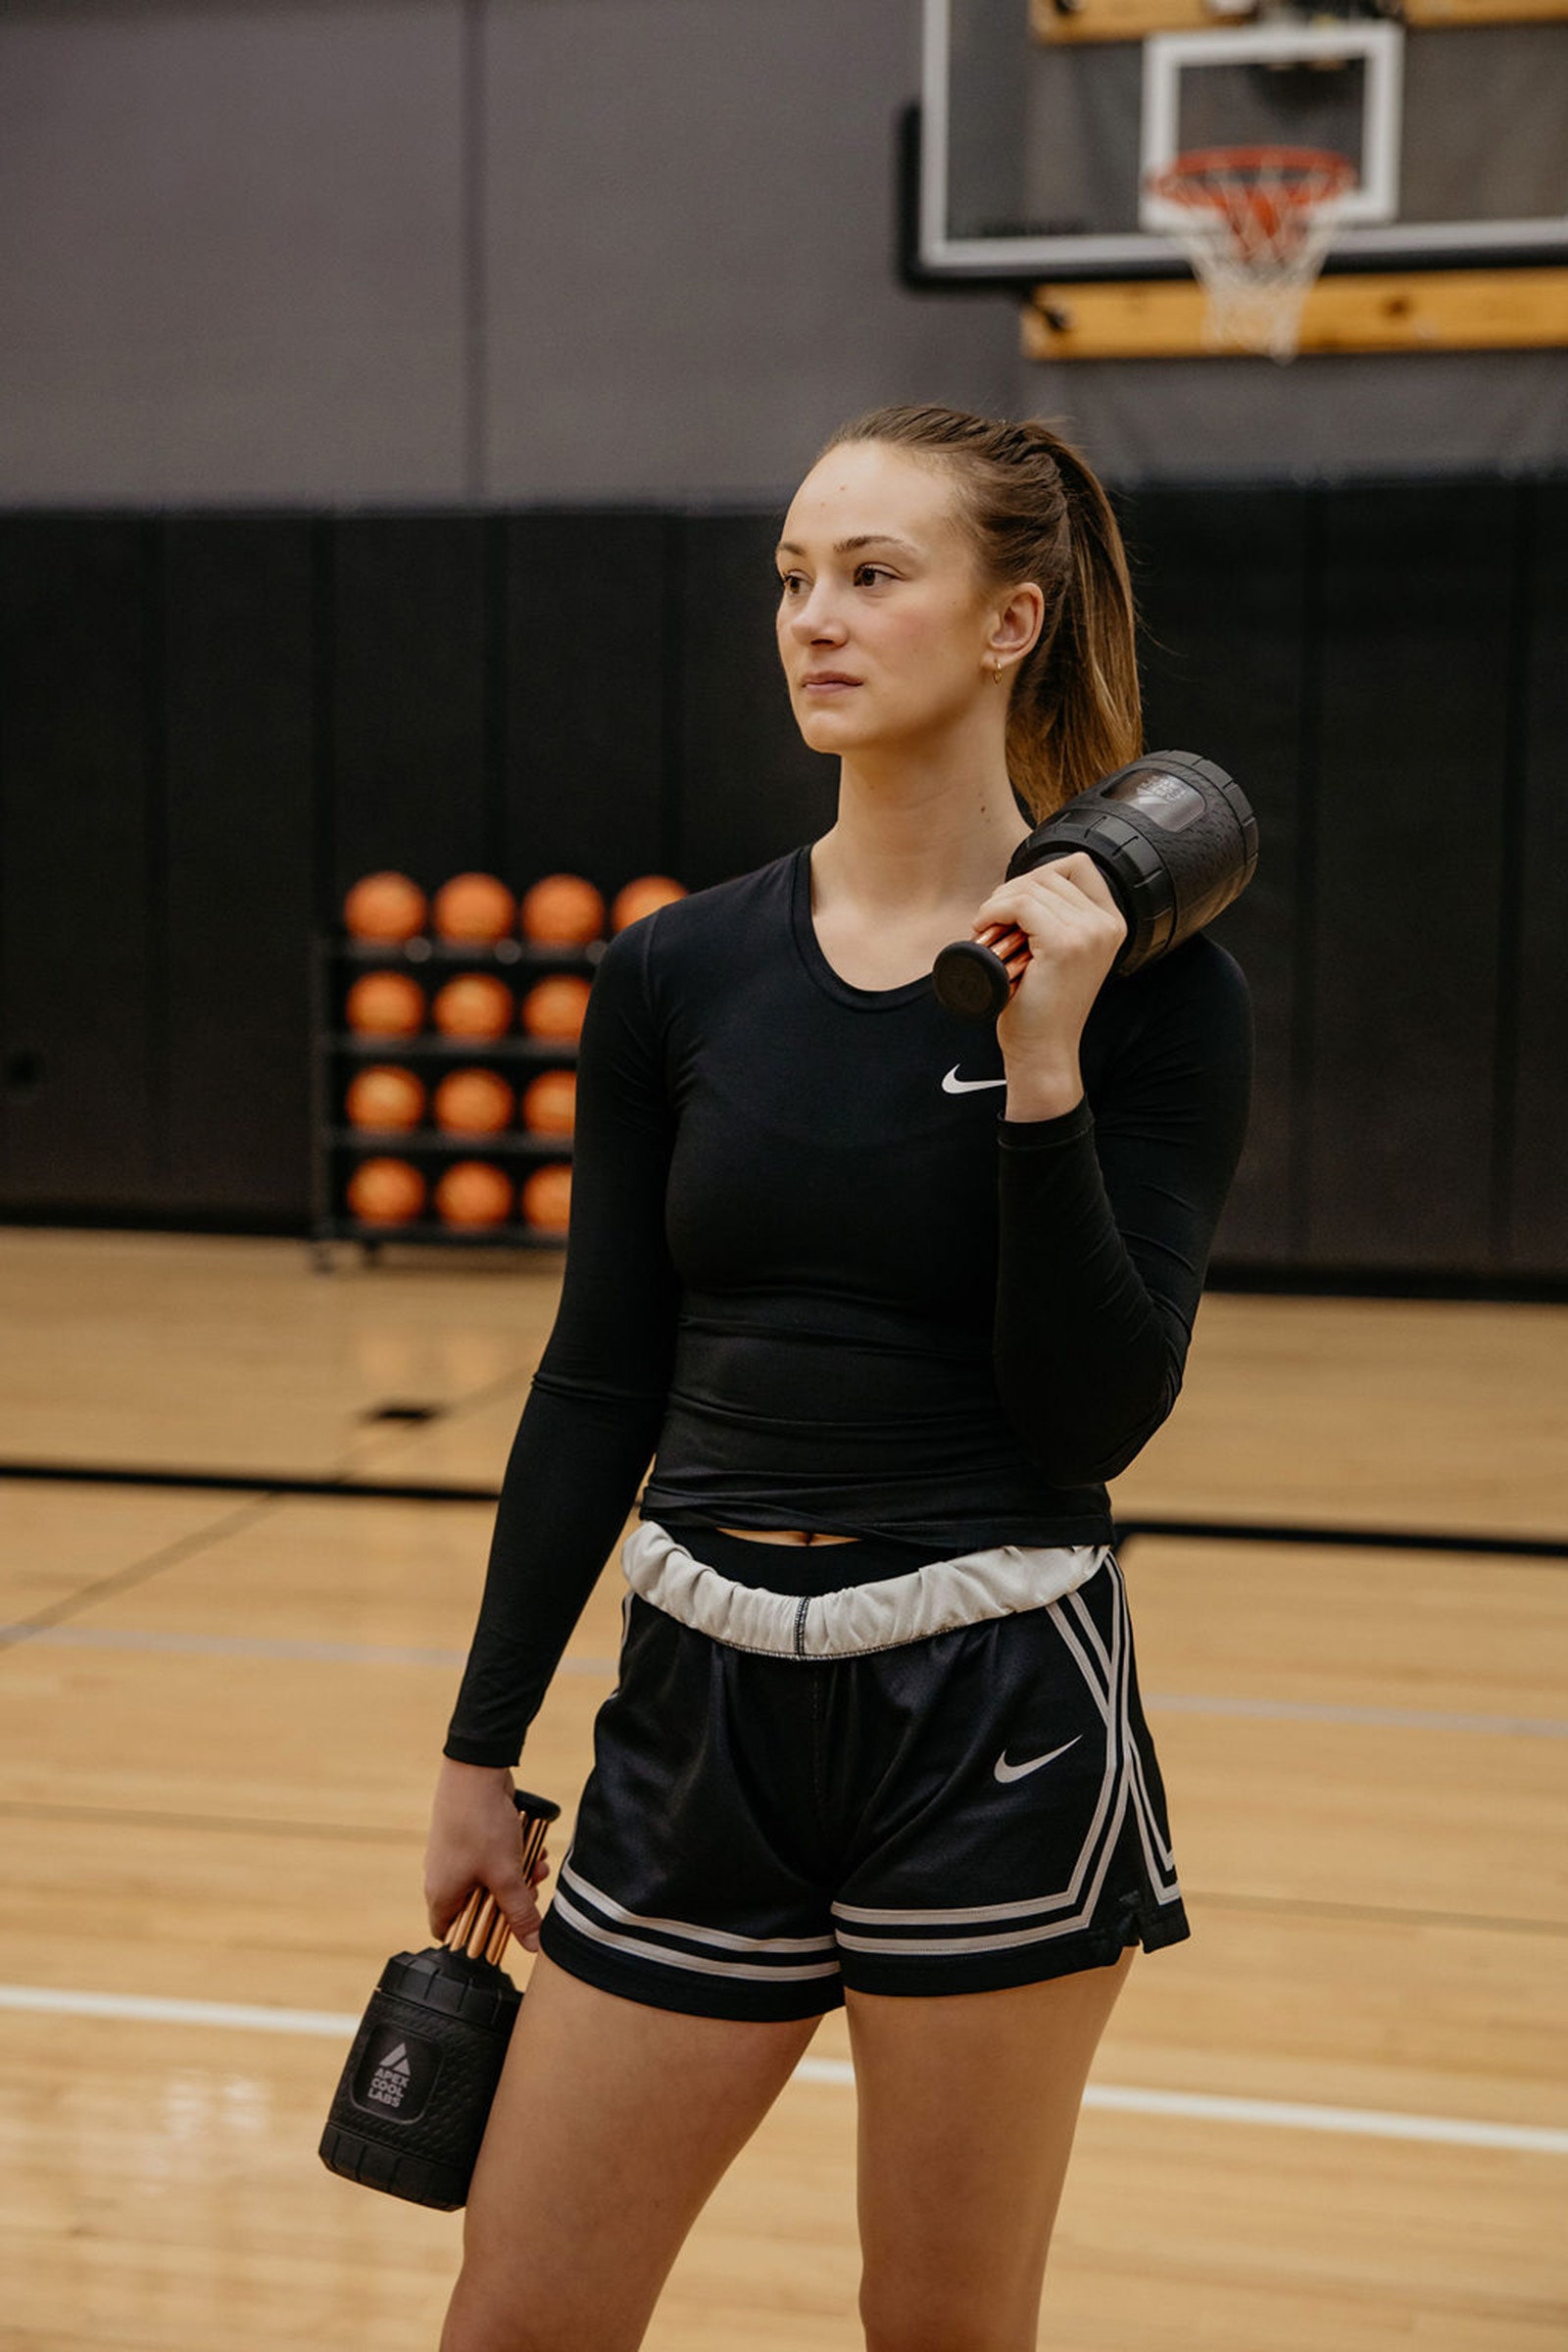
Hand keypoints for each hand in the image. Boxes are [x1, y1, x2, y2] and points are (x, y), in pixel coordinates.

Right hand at [424, 1758, 551, 1952]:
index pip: (450, 1933)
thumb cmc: (481, 1825)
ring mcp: (455, 1855)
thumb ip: (519, 1913)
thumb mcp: (505, 1874)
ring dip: (518, 1875)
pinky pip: (493, 1857)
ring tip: (538, 1866)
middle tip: (531, 1892)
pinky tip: (534, 1847)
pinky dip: (514, 1855)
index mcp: (442, 1894)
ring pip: (491, 1879)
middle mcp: (443, 1877)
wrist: (475, 1771)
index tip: (503, 1931)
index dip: (475, 1937)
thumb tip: (532, 1946)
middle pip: (479, 1906)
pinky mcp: (469, 1836)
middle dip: (511, 1900)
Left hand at [971, 854, 1126, 1115]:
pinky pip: (1019, 905)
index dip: (1038, 875)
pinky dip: (993, 911)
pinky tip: (982, 929)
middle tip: (992, 922)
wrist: (1043, 1050)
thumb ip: (1057, 920)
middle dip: (1012, 891)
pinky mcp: (1063, 945)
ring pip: (1030, 888)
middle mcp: (1106, 925)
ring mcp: (1088, 933)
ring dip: (998, 903)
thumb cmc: (1042, 1006)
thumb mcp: (1060, 954)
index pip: (1077, 865)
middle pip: (1049, 874)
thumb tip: (1018, 885)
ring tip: (987, 930)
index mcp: (1111, 923)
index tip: (1015, 903)